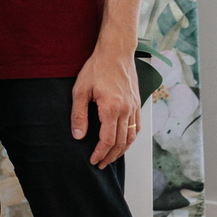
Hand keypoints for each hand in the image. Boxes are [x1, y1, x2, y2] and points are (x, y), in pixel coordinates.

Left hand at [71, 42, 140, 168]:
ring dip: (122, 150)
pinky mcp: (137, 103)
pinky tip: (124, 142)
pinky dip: (132, 138)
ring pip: (132, 136)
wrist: (116, 52)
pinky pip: (137, 126)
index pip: (107, 140)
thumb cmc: (97, 68)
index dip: (100, 153)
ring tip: (111, 158)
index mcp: (111, 108)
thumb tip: (78, 136)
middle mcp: (126, 110)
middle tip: (100, 164)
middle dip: (110, 156)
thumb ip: (79, 114)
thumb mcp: (80, 90)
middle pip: (121, 142)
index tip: (93, 160)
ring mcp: (134, 107)